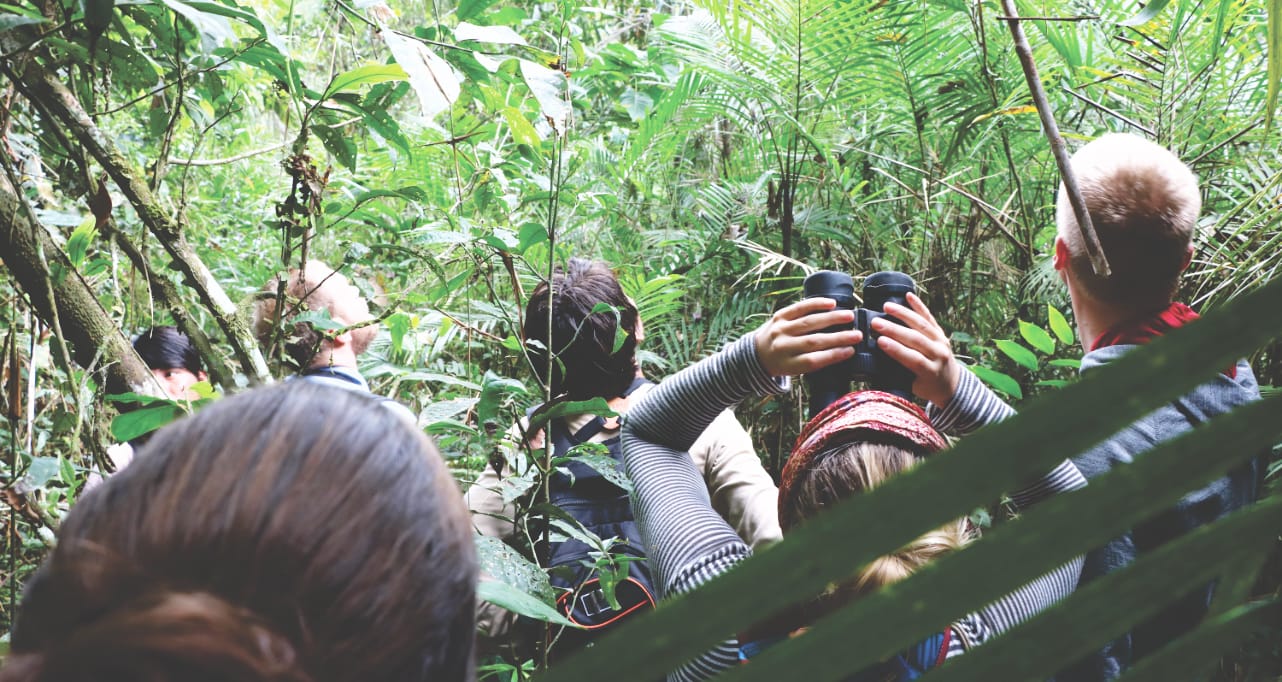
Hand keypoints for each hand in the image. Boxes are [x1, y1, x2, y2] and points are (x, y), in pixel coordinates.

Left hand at [755, 298, 861, 376]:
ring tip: (849, 316)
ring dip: (831, 318)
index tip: (851, 350)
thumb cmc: (783, 364)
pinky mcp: (779, 316)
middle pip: (814, 341)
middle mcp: (783, 346)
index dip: (834, 355)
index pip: (814, 361)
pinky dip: (816, 304)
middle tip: (857, 334)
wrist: (755, 355)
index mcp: (788, 365)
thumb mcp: (796, 370)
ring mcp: (780, 330)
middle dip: (838, 337)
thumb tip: (844, 351)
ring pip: (809, 322)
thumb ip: (815, 362)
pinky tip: (831, 303)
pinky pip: (799, 307)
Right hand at [872, 292, 959, 407]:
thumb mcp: (913, 386)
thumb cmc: (926, 387)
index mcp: (931, 371)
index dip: (896, 349)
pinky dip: (919, 306)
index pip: (913, 358)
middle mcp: (939, 354)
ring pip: (922, 324)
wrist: (951, 384)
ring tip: (886, 306)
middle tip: (875, 323)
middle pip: (916, 339)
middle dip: (894, 329)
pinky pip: (929, 317)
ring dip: (903, 314)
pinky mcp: (941, 333)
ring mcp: (942, 342)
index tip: (879, 341)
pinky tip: (908, 295)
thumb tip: (875, 362)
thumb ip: (899, 375)